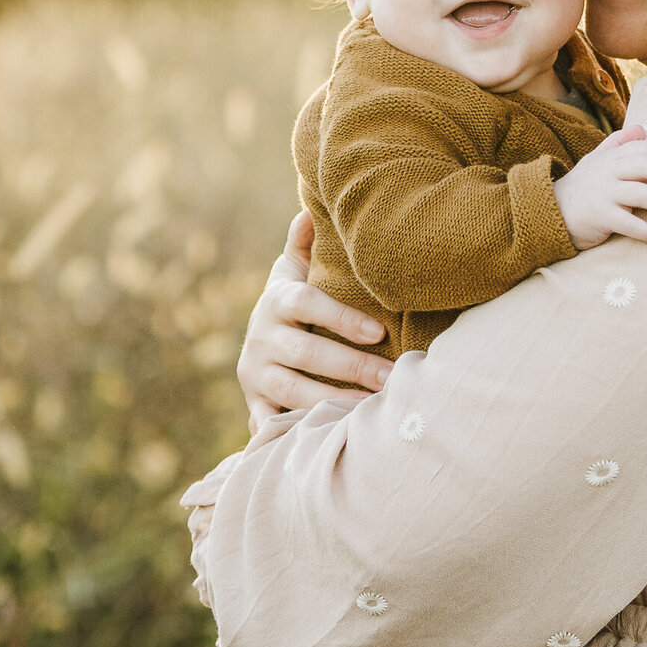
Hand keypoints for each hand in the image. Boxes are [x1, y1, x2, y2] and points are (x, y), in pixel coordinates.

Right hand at [238, 211, 391, 424]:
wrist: (258, 345)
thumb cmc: (293, 304)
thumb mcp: (294, 272)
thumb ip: (303, 243)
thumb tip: (310, 209)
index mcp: (275, 300)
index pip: (306, 303)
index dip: (341, 318)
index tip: (380, 332)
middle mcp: (259, 337)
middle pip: (304, 351)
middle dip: (351, 367)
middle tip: (392, 379)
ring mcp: (254, 374)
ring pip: (293, 390)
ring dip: (334, 401)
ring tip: (372, 408)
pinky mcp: (255, 405)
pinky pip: (272, 423)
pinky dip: (294, 432)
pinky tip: (328, 438)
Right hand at [553, 123, 646, 250]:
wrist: (550, 211)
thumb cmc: (581, 186)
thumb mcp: (596, 159)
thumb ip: (618, 143)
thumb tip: (642, 128)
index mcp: (609, 157)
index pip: (643, 149)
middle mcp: (607, 172)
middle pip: (645, 165)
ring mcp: (603, 194)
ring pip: (641, 194)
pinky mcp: (600, 216)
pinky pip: (628, 223)